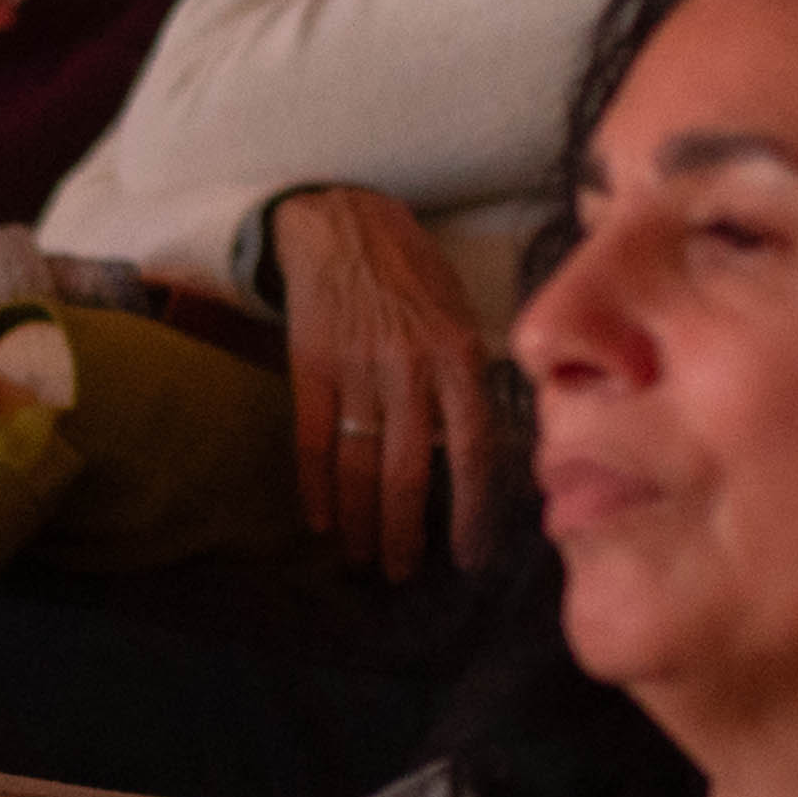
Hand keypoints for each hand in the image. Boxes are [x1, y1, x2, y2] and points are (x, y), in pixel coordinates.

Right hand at [270, 184, 502, 578]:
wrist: (344, 223)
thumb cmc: (413, 272)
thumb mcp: (462, 316)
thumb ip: (472, 381)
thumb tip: (486, 455)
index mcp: (460, 356)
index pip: (475, 451)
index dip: (472, 512)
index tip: (469, 555)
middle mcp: (412, 367)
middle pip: (410, 470)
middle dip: (406, 532)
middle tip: (404, 573)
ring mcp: (358, 368)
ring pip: (360, 465)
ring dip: (360, 521)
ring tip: (362, 558)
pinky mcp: (312, 366)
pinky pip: (315, 440)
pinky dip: (315, 486)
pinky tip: (318, 519)